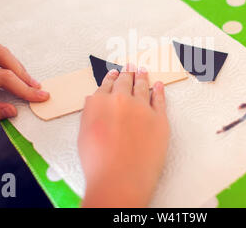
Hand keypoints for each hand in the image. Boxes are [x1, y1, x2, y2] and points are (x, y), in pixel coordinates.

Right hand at [78, 65, 169, 207]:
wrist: (120, 178)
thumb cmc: (99, 163)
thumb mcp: (84, 134)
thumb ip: (92, 114)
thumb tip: (97, 103)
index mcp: (99, 103)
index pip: (106, 85)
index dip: (111, 78)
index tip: (114, 73)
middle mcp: (120, 100)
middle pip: (125, 82)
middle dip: (127, 73)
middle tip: (130, 66)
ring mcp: (142, 108)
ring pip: (142, 87)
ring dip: (142, 77)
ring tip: (142, 70)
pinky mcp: (160, 119)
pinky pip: (160, 99)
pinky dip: (160, 91)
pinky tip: (159, 85)